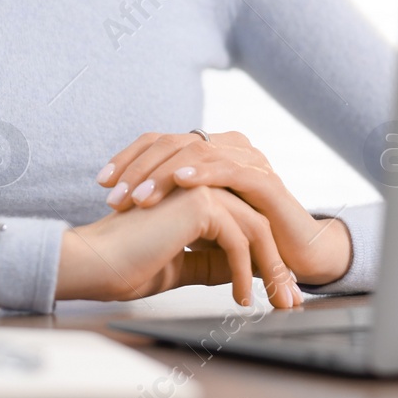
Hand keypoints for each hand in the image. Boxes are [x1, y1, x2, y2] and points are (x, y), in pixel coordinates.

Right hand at [56, 185, 301, 308]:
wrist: (92, 263)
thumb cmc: (124, 264)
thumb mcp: (179, 266)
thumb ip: (208, 262)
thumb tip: (238, 272)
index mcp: (195, 196)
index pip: (244, 224)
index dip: (264, 259)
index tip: (278, 292)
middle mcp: (201, 185)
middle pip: (257, 223)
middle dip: (277, 265)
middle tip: (290, 300)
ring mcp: (201, 189)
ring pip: (255, 229)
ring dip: (271, 270)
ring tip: (277, 303)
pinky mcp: (199, 202)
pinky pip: (239, 240)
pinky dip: (244, 272)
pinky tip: (240, 299)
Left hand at [96, 131, 352, 286]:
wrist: (295, 256)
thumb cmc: (243, 238)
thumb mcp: (198, 219)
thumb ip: (170, 204)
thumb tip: (123, 205)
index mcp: (211, 150)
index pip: (162, 141)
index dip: (129, 157)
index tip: (102, 182)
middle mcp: (230, 147)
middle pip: (174, 142)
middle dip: (139, 168)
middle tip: (114, 196)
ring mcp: (249, 160)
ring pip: (198, 153)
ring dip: (163, 174)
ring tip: (138, 196)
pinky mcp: (266, 181)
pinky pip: (229, 170)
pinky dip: (202, 172)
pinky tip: (180, 181)